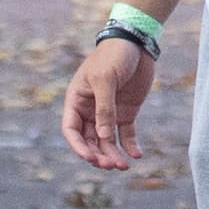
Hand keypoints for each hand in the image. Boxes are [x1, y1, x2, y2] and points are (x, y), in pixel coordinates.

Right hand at [60, 34, 155, 171]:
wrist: (137, 42)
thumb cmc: (114, 56)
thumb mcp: (105, 80)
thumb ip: (104, 108)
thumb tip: (102, 137)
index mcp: (77, 100)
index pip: (71, 130)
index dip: (78, 146)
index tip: (90, 158)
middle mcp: (90, 110)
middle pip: (90, 141)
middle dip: (98, 155)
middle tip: (111, 165)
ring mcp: (108, 113)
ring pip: (107, 141)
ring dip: (113, 155)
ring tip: (124, 166)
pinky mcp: (126, 113)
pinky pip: (126, 135)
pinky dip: (130, 146)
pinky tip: (136, 155)